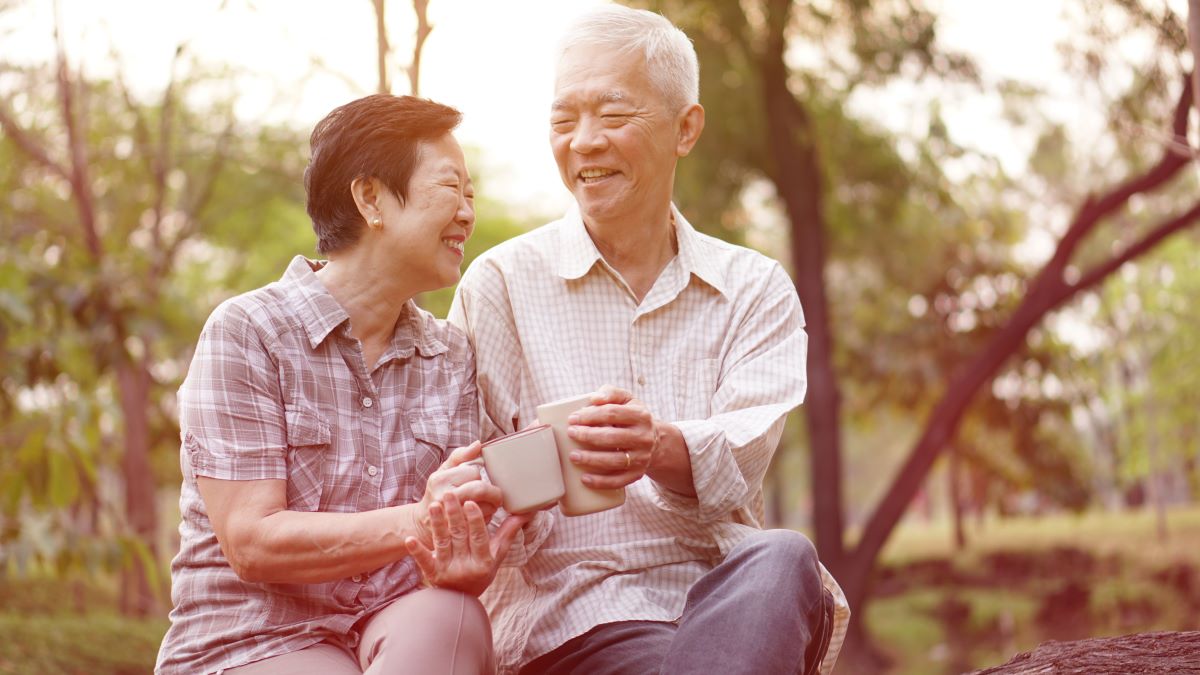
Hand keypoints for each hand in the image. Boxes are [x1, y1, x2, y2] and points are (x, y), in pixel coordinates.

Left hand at [404, 492, 529, 595]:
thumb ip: (508, 533)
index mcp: (483, 561)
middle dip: (454, 514)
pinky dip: (417, 550)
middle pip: (459, 536)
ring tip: (433, 506)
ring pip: (442, 543)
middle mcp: (466, 566)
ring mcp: (448, 570)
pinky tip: (409, 539)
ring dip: (437, 524)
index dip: (475, 520)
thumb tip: (525, 512)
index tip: (470, 502)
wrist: (460, 601)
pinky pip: (424, 561)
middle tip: (450, 494)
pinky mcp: (432, 573)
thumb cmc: (481, 573)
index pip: (479, 537)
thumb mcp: (497, 556)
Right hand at [416, 442, 503, 546]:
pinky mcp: (459, 531)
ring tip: (487, 505)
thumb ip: (460, 456)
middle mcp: (444, 497)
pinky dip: (488, 518)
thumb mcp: (443, 471)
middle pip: (480, 489)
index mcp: (440, 480)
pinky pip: (483, 522)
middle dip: (492, 492)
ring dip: (492, 505)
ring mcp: (450, 516)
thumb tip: (478, 444)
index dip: (478, 475)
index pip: (473, 472)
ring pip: (485, 506)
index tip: (476, 479)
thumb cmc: (438, 492)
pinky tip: (481, 516)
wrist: (425, 522)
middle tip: (495, 494)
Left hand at [564, 385, 659, 489]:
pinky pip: (619, 481)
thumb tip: (594, 398)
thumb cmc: (631, 418)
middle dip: (588, 436)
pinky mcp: (638, 474)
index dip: (590, 415)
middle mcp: (644, 437)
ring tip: (573, 456)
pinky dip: (601, 481)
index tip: (573, 418)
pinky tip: (585, 479)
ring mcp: (642, 457)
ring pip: (615, 461)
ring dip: (591, 459)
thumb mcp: (627, 400)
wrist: (654, 441)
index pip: (613, 413)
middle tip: (571, 433)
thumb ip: (610, 393)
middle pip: (612, 437)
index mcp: (641, 416)